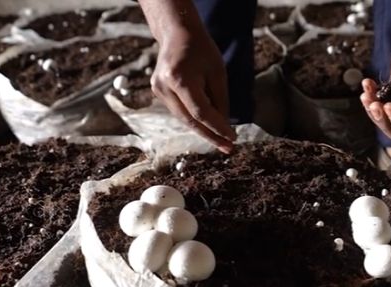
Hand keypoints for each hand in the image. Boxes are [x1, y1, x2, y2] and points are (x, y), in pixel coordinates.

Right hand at [151, 28, 235, 152]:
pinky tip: (209, 127)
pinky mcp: (158, 93)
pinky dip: (195, 120)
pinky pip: (180, 112)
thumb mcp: (218, 73)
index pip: (201, 112)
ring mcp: (158, 90)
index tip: (232, 138)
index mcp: (180, 79)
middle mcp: (164, 87)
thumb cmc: (201, 50)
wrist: (177, 34)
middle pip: (190, 120)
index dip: (217, 127)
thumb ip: (220, 100)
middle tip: (228, 148)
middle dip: (210, 136)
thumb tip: (224, 126)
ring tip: (222, 141)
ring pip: (184, 119)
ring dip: (203, 131)